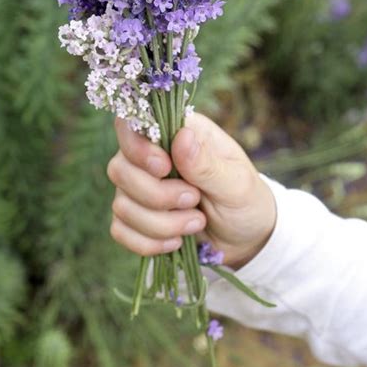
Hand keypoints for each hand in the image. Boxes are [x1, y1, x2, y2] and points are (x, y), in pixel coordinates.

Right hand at [107, 112, 276, 268]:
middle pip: (119, 169)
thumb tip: (182, 136)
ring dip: (160, 223)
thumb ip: (207, 163)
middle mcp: (149, 155)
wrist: (246, 238)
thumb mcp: (236, 183)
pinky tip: (176, 241)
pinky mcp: (135, 218)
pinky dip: (149, 242)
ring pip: (121, 204)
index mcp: (175, 133)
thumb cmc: (245, 199)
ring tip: (197, 222)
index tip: (164, 168)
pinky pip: (120, 231)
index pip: (131, 124)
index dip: (137, 147)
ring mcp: (138, 188)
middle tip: (194, 200)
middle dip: (157, 195)